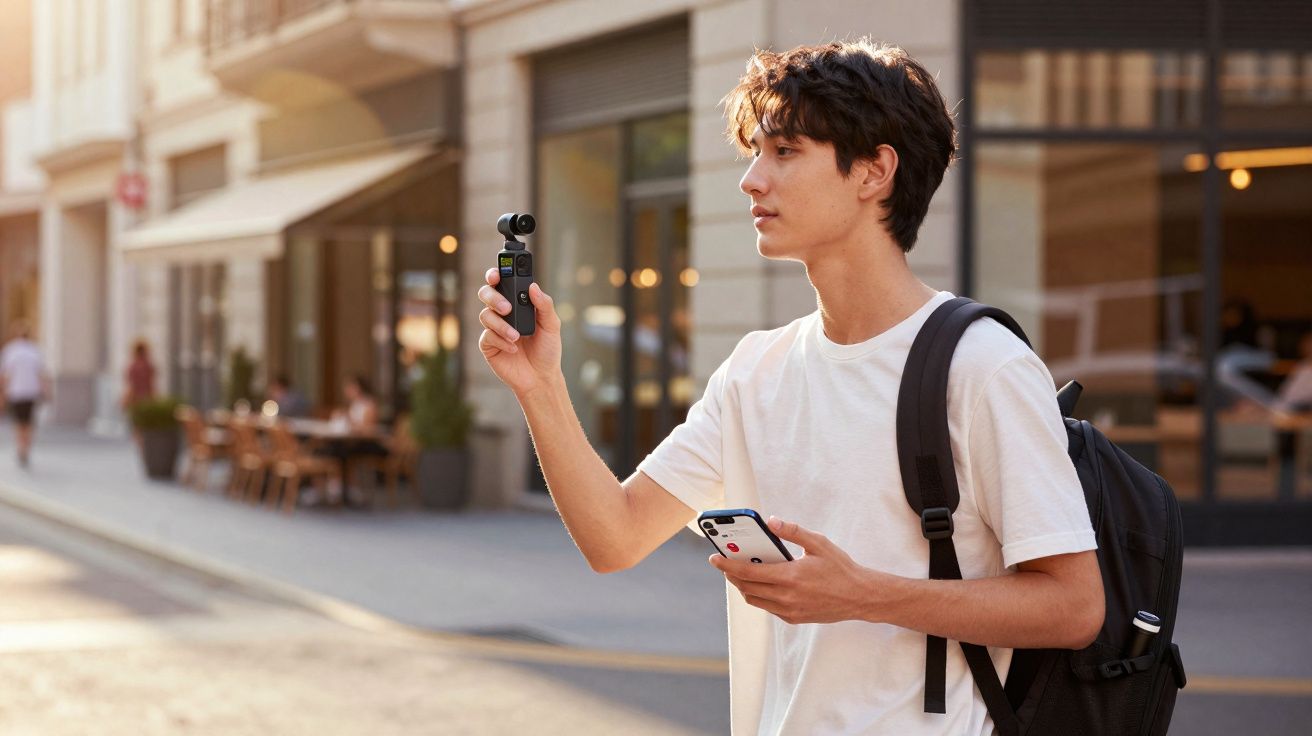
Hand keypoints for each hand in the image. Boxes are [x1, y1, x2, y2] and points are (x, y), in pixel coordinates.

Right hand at [477, 269, 563, 396]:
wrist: (541, 377)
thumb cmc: (547, 350)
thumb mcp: (552, 325)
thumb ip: (544, 305)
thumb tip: (533, 287)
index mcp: (517, 303)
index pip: (502, 283)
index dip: (495, 274)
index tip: (497, 274)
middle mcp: (503, 313)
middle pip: (486, 294)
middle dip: (494, 297)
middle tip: (507, 308)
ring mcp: (494, 328)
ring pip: (485, 315)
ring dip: (501, 325)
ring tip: (517, 336)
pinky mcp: (488, 345)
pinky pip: (487, 336)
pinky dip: (501, 340)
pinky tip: (513, 348)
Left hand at [709, 516, 898, 624]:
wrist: (860, 597)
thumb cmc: (841, 568)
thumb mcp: (819, 543)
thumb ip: (793, 531)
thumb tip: (771, 521)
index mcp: (791, 577)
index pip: (748, 573)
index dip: (727, 566)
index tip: (714, 558)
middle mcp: (787, 597)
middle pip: (746, 588)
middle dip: (732, 575)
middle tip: (724, 562)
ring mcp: (789, 611)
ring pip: (755, 600)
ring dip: (743, 587)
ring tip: (740, 572)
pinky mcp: (794, 618)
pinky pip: (768, 607)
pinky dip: (759, 595)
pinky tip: (762, 583)